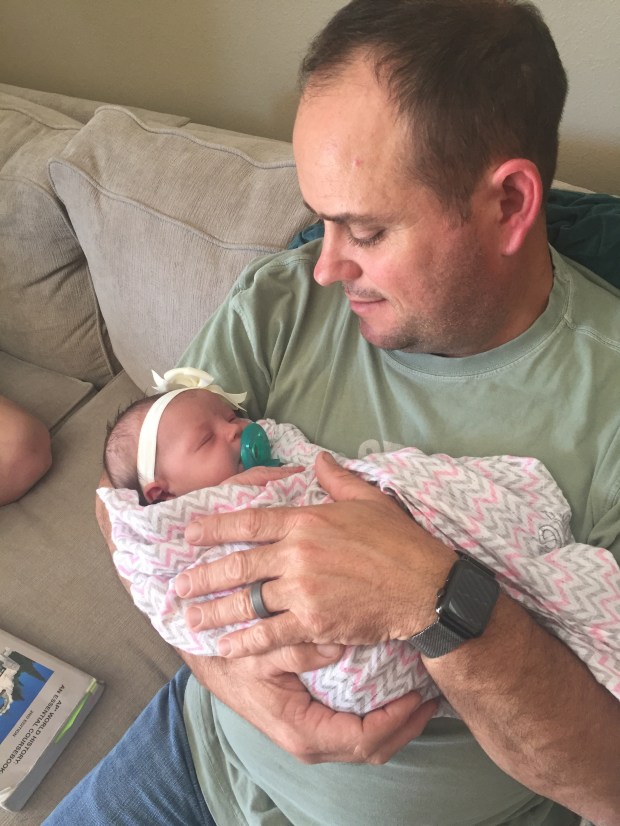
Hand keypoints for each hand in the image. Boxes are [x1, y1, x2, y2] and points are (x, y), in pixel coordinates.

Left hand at [176, 452, 456, 655]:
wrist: (426, 587)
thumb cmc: (399, 541)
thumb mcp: (369, 499)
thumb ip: (337, 479)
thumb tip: (318, 459)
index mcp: (307, 521)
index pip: (250, 522)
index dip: (215, 527)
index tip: (190, 534)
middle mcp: (297, 554)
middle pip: (239, 566)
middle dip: (203, 578)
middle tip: (178, 587)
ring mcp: (303, 591)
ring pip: (247, 602)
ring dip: (215, 613)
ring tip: (190, 620)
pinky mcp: (315, 623)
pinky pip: (271, 634)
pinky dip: (246, 642)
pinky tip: (228, 647)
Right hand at [183, 643, 438, 763]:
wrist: (212, 662)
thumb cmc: (233, 660)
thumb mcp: (261, 653)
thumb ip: (298, 650)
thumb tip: (339, 646)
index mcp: (303, 731)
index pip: (364, 740)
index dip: (396, 720)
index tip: (416, 694)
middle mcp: (312, 741)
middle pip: (374, 749)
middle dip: (406, 725)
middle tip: (430, 695)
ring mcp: (314, 735)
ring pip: (369, 744)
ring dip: (398, 722)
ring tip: (420, 693)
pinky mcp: (316, 722)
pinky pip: (357, 730)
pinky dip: (381, 715)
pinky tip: (393, 691)